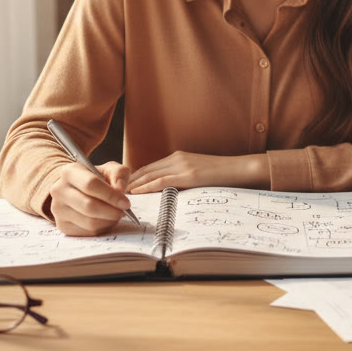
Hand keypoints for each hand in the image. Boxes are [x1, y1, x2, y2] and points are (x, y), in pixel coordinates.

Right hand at [47, 161, 131, 235]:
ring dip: (108, 221)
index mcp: (69, 172)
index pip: (90, 184)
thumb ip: (119, 174)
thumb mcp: (110, 169)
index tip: (126, 203)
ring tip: (116, 214)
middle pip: (89, 206)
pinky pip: (87, 232)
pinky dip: (102, 228)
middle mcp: (59, 191)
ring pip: (89, 222)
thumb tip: (120, 189)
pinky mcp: (62, 226)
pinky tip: (106, 219)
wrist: (77, 189)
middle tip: (123, 211)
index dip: (111, 196)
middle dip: (111, 211)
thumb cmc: (97, 178)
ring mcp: (58, 210)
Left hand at [129, 151, 267, 192]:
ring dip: (132, 184)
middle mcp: (177, 158)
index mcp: (178, 157)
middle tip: (112, 190)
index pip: (149, 167)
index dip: (133, 177)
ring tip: (117, 193)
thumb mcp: (198, 174)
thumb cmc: (222, 175)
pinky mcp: (188, 175)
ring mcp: (182, 165)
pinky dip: (145, 187)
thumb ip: (182, 178)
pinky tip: (135, 192)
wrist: (240, 169)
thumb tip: (168, 192)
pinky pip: (161, 181)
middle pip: (145, 169)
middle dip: (127, 180)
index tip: (120, 186)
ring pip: (149, 174)